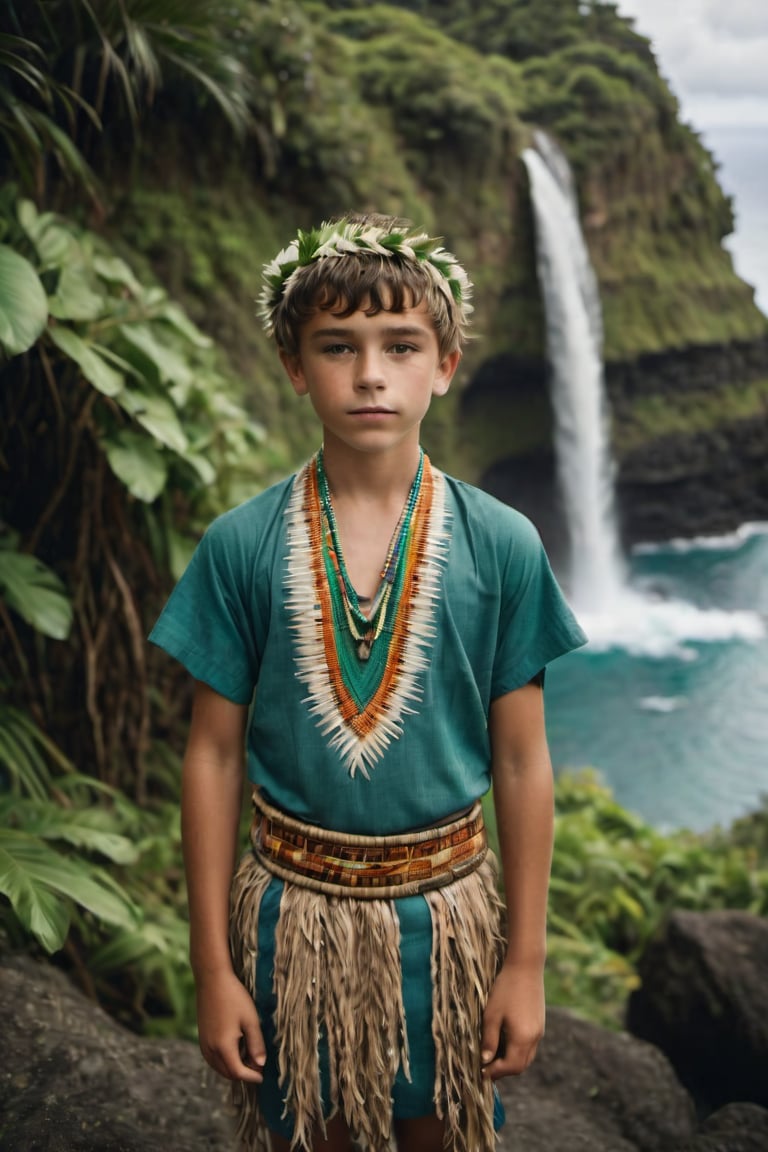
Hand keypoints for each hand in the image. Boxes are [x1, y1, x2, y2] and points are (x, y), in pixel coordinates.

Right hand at [195, 968, 265, 1082]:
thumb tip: (261, 1064)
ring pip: (219, 1067)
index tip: (262, 1076)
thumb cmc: (234, 997)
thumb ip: (256, 1044)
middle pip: (227, 1073)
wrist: (212, 980)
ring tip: (248, 1055)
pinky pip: (212, 1059)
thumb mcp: (250, 1020)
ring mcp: (203, 1044)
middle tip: (258, 1064)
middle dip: (243, 1073)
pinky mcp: (201, 1038)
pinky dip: (224, 1060)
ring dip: (233, 1067)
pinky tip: (235, 1049)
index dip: (251, 1076)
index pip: (238, 1073)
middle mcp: (210, 1050)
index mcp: (223, 1047)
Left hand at [480, 962, 544, 1080]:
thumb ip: (489, 1040)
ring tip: (494, 1056)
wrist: (526, 967)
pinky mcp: (540, 1024)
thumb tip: (485, 1061)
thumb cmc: (506, 989)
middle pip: (520, 1066)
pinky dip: (518, 1051)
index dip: (495, 1072)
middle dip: (503, 1070)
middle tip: (486, 1067)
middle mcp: (535, 1038)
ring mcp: (539, 1031)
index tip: (481, 1072)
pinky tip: (505, 1042)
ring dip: (511, 1062)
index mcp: (523, 1038)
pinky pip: (530, 1046)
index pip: (511, 1067)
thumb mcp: (491, 1014)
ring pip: (527, 1057)